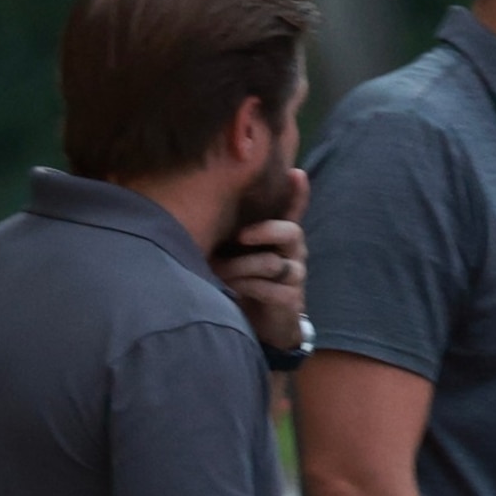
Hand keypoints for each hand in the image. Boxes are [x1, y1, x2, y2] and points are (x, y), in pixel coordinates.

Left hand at [215, 176, 308, 352]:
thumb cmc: (243, 278)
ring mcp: (295, 275)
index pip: (294, 209)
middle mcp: (293, 251)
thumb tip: (198, 207)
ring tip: (218, 272)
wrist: (260, 322)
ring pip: (271, 264)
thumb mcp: (237, 251)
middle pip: (291, 232)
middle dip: (265, 231)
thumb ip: (230, 232)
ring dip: (240, 268)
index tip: (296, 173)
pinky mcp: (291, 299)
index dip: (298, 192)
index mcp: (280, 235)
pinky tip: (231, 291)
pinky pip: (270, 289)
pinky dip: (246, 288)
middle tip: (240, 236)